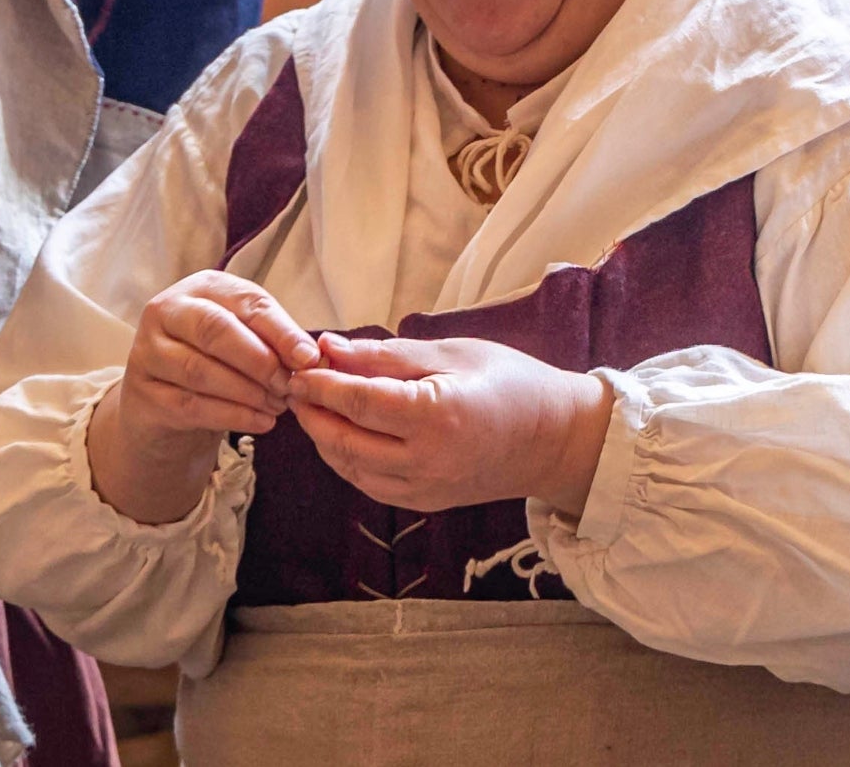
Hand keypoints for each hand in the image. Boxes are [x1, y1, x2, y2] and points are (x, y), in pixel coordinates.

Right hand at [87, 270, 318, 524]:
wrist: (166, 399)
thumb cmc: (218, 360)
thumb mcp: (247, 338)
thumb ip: (276, 341)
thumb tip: (311, 358)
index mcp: (202, 287)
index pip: (245, 302)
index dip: (281, 331)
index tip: (309, 358)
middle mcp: (167, 311)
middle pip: (215, 330)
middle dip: (260, 361)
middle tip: (290, 386)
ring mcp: (148, 352)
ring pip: (200, 370)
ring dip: (247, 392)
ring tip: (278, 406)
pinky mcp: (143, 392)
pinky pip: (191, 405)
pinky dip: (232, 415)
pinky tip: (261, 422)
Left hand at [288, 333, 609, 513]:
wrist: (555, 439)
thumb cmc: (509, 382)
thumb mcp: (451, 353)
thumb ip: (386, 355)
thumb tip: (329, 347)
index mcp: (437, 417)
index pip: (358, 403)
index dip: (320, 385)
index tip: (299, 366)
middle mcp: (428, 461)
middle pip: (344, 441)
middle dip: (312, 413)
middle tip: (294, 385)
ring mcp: (426, 488)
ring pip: (351, 469)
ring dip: (324, 438)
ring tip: (314, 407)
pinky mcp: (426, 503)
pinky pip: (370, 485)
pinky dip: (347, 460)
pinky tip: (341, 434)